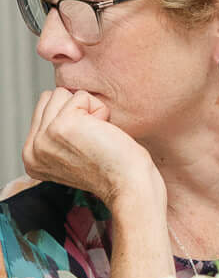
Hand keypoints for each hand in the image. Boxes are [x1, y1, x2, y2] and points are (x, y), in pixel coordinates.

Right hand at [23, 89, 161, 211]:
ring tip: (97, 136)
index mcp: (31, 157)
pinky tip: (103, 133)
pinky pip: (81, 96)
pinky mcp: (60, 126)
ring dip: (89, 110)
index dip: (73, 118)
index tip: (86, 145)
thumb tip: (54, 99)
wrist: (128, 183)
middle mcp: (31, 150)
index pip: (42, 108)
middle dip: (78, 111)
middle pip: (50, 98)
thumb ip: (55, 133)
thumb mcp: (70, 153)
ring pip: (63, 93)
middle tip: (93, 139)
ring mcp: (43, 138)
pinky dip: (99, 110)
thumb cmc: (112, 167)